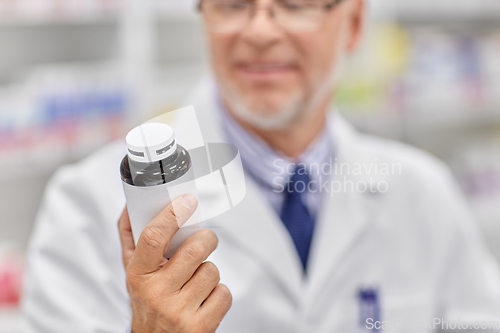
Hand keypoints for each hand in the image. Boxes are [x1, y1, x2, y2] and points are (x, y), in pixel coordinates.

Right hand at [118, 194, 231, 332]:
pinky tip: (204, 299)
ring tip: (196, 280)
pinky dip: (219, 293)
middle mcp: (157, 293)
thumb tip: (131, 205)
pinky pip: (224, 293)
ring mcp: (179, 311)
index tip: (187, 201)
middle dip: (206, 239)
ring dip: (209, 271)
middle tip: (204, 241)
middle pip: (195, 249)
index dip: (172, 214)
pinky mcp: (201, 326)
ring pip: (212, 270)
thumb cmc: (148, 301)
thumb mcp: (133, 272)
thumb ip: (131, 237)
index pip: (153, 237)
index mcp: (138, 275)